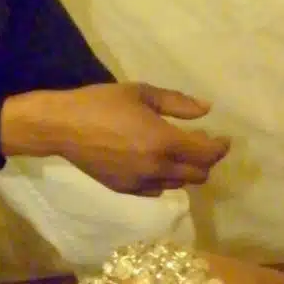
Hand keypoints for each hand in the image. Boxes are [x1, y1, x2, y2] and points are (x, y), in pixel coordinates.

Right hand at [1, 82, 229, 194]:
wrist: (62, 126)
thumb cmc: (101, 103)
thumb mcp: (140, 93)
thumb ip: (177, 103)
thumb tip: (206, 110)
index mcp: (164, 142)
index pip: (207, 154)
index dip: (220, 147)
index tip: (222, 138)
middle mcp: (157, 168)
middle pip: (199, 175)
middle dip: (206, 161)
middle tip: (200, 144)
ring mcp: (141, 183)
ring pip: (179, 185)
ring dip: (185, 171)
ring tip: (176, 153)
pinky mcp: (125, 190)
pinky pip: (156, 190)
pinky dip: (163, 179)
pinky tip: (154, 163)